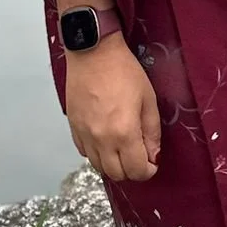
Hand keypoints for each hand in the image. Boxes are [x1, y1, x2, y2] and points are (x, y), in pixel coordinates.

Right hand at [64, 37, 160, 181]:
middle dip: (131, 170)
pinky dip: (96, 152)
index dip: (148, 170)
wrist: (93, 52)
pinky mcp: (73, 128)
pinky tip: (105, 138)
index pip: (136, 171)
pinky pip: (85, 152)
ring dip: (112, 163)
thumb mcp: (148, 98)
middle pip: (116, 174)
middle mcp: (102, 140)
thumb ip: (152, 131)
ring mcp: (85, 135)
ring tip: (122, 147)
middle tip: (138, 155)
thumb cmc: (123, 70)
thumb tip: (153, 153)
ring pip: (98, 167)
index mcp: (124, 133)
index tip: (151, 162)